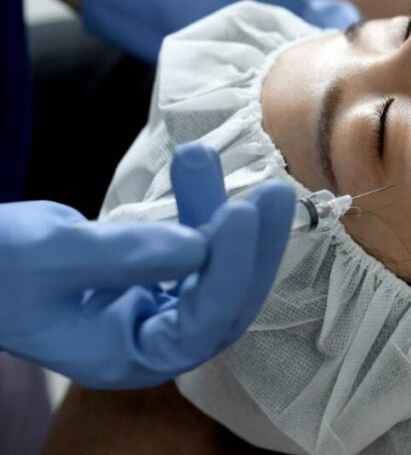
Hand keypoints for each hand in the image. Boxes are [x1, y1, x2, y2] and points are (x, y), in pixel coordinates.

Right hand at [0, 143, 293, 387]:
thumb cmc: (0, 267)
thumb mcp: (50, 257)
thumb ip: (125, 255)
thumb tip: (199, 244)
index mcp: (129, 358)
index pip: (201, 324)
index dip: (229, 271)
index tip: (241, 215)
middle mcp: (155, 341)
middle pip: (226, 300)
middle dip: (252, 244)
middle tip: (274, 192)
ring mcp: (160, 309)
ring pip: (217, 268)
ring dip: (224, 215)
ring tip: (210, 160)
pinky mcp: (160, 278)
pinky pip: (197, 246)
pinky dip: (199, 209)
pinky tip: (194, 167)